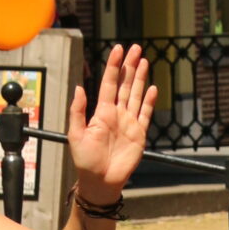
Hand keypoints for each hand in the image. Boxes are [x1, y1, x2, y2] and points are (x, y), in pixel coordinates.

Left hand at [68, 45, 154, 195]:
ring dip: (140, 78)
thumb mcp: (75, 134)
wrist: (100, 181)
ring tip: (144, 60)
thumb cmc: (85, 161)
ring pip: (136, 95)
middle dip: (129, 66)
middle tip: (135, 48)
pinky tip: (152, 88)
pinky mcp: (139, 134)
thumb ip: (78, 111)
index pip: (109, 83)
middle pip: (125, 84)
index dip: (113, 65)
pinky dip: (149, 101)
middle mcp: (116, 114)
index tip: (117, 49)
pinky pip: (145, 114)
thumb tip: (79, 87)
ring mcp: (129, 123)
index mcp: (101, 112)